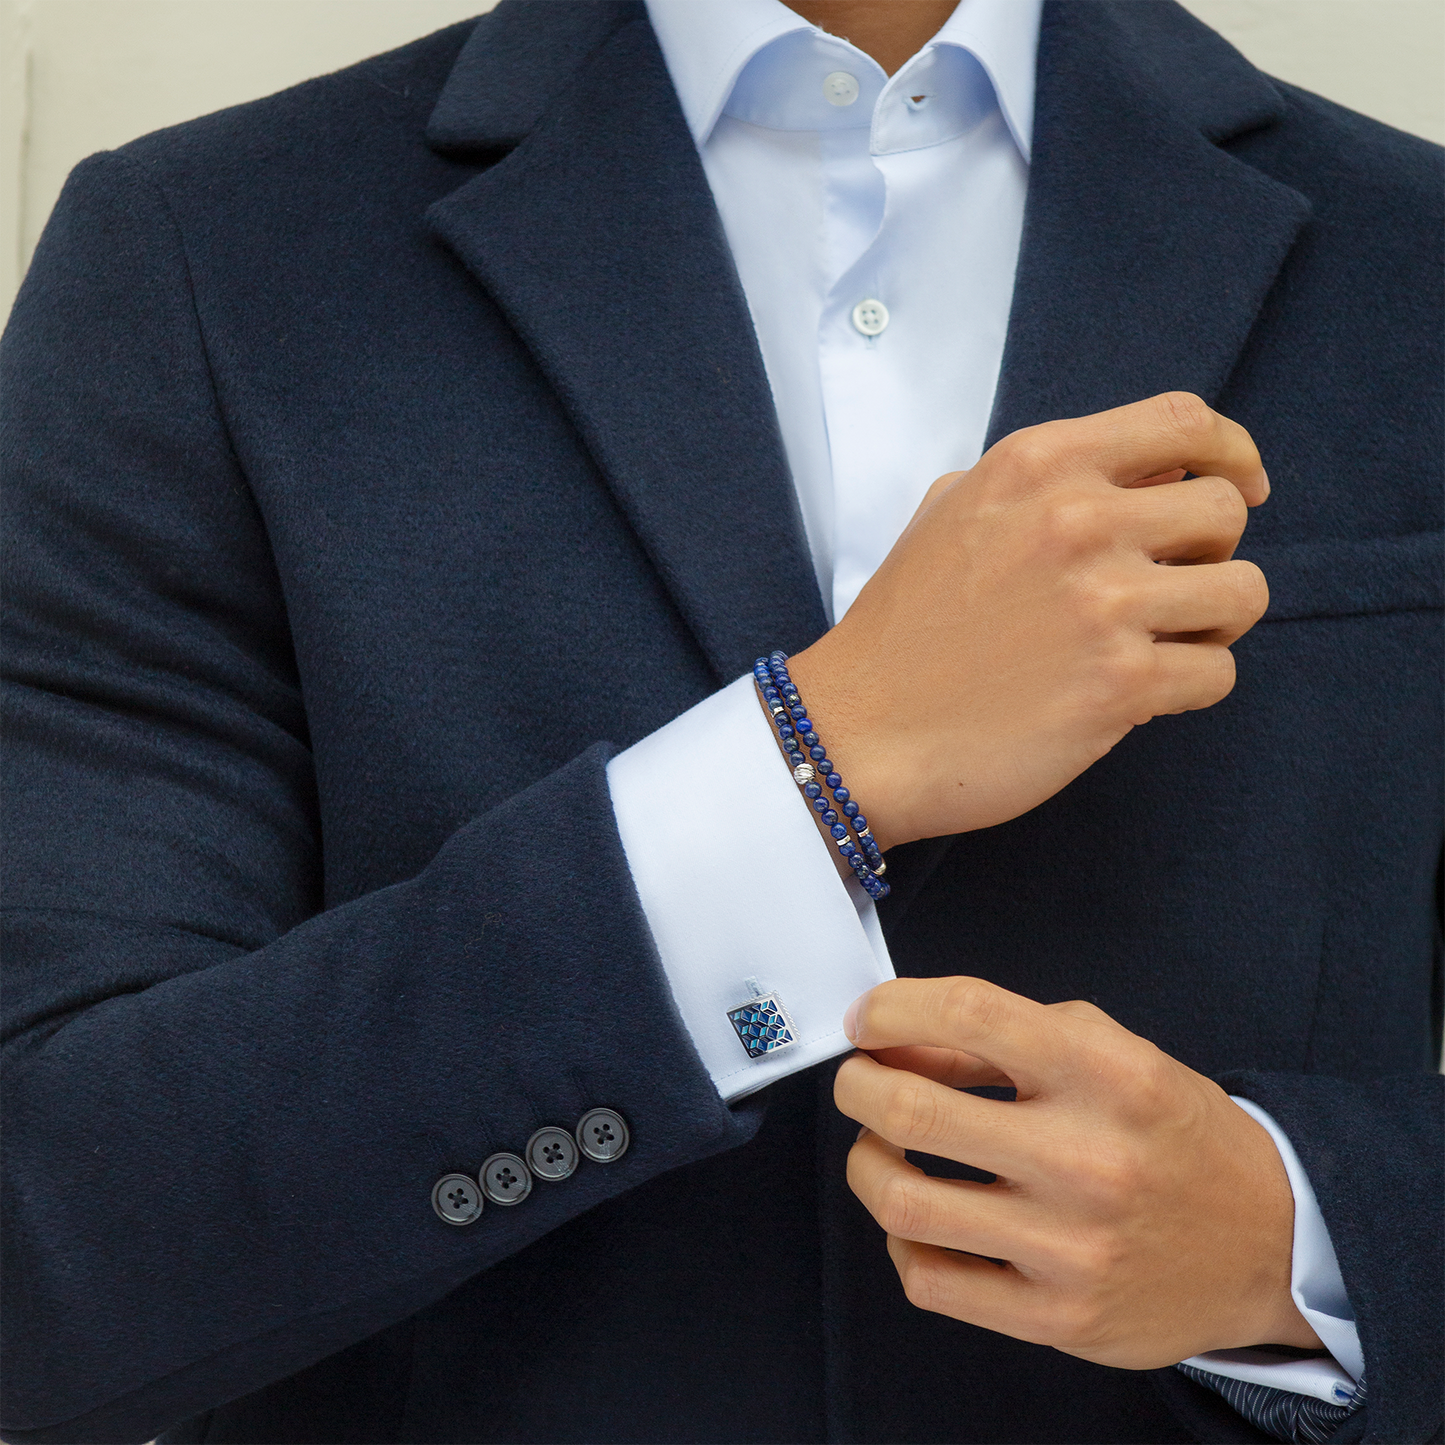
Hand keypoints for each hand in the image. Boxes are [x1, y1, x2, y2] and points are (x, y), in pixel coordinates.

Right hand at [789, 392, 1269, 850]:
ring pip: (1243, 593)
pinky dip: (1189, 686)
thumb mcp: (951, 511)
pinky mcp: (1119, 685)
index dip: (1231, 453)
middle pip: (1225, 511)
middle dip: (1211, 554)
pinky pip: (1218, 673)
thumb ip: (1043, 482)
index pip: (1184, 422)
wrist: (857, 731)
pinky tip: (1134, 695)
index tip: (1242, 487)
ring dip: (1212, 623)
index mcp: (1038, 464)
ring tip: (1159, 643)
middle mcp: (1077, 519)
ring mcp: (1102, 603)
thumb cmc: (902, 628)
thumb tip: (1147, 478)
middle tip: (1168, 591)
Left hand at [834, 976, 1320, 1369]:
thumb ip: (1002, 1037)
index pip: (968, 1014)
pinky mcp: (1060, 1316)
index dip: (890, 1009)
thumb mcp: (1105, 1049)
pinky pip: (930, 1281)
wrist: (1270, 1239)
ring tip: (878, 1146)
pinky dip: (902, 1242)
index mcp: (1105, 1071)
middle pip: (912, 1110)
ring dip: (865, 1162)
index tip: (866, 1020)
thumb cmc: (1170, 1132)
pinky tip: (920, 1221)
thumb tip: (896, 1041)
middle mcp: (1088, 1157)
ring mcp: (1071, 1246)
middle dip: (857, 1086)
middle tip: (858, 1081)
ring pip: (903, 1202)